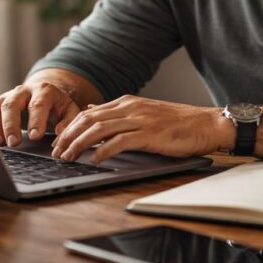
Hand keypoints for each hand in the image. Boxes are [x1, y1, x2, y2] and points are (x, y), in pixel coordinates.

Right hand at [0, 80, 82, 146]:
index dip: (36, 120)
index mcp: (43, 91)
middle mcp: (22, 91)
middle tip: (14, 143)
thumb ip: (69, 121)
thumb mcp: (69, 110)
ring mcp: (6, 97)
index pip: (38, 104)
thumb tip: (62, 132)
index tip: (35, 136)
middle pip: (12, 104)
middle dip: (11, 124)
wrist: (42, 93)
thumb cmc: (56, 106)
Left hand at [51, 95, 233, 163]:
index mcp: (126, 102)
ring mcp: (139, 120)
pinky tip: (93, 159)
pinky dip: (103, 150)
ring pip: (99, 129)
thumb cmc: (177, 123)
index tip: (58, 141)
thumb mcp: (143, 113)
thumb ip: (118, 115)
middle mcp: (130, 108)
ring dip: (79, 144)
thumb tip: (92, 114)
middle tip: (56, 152)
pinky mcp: (149, 133)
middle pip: (89, 120)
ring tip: (68, 157)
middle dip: (68, 136)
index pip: (89, 113)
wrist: (206, 124)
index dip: (70, 127)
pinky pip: (120, 141)